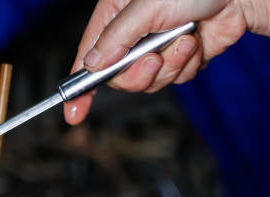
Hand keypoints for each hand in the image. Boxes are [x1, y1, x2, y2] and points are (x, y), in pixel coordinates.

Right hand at [63, 0, 250, 124]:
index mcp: (115, 16)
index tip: (73, 113)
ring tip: (185, 42)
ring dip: (169, 66)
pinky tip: (196, 43)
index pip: (89, 57)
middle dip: (138, 74)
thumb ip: (115, 38)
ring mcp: (157, 48)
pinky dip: (186, 66)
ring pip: (148, 82)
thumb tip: (92, 65)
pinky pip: (174, 79)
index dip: (79, 87)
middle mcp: (133, 35)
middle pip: (119, 77)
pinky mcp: (180, 58)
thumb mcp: (145, 7)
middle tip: (153, 59)